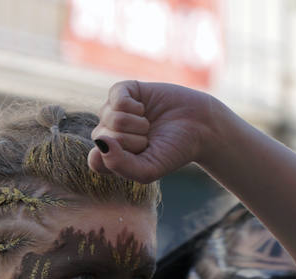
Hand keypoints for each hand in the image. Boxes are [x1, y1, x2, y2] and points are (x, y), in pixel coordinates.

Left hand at [88, 81, 218, 182]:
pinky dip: (134, 107)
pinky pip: (116, 99)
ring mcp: (113, 112)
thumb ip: (119, 164)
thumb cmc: (173, 151)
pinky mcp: (123, 92)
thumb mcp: (147, 169)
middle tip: (149, 140)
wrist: (200, 126)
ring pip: (110, 118)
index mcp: (110, 156)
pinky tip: (144, 109)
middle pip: (102, 138)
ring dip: (135, 124)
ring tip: (148, 125)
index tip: (140, 156)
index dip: (117, 158)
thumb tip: (100, 142)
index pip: (95, 160)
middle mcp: (108, 133)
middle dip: (132, 141)